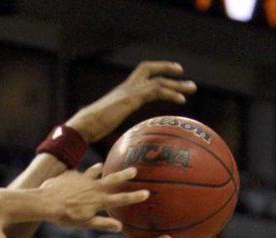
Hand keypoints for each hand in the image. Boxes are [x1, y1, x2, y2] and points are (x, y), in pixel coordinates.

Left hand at [39, 164, 148, 230]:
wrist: (46, 202)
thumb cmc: (65, 217)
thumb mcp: (85, 223)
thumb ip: (102, 223)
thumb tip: (120, 227)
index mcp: (99, 200)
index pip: (120, 199)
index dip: (134, 197)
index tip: (146, 193)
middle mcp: (94, 187)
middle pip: (113, 180)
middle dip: (124, 175)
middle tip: (135, 170)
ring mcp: (84, 179)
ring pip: (96, 173)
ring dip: (100, 170)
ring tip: (102, 167)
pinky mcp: (72, 175)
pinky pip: (79, 174)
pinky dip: (80, 175)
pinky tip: (74, 176)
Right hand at [69, 61, 196, 142]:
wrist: (84, 125)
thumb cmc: (89, 127)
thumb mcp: (103, 121)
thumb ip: (109, 119)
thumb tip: (104, 130)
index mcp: (121, 91)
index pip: (140, 73)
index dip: (155, 69)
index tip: (168, 72)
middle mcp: (127, 86)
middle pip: (150, 69)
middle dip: (167, 69)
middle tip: (182, 73)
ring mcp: (130, 91)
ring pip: (158, 81)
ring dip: (177, 84)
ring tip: (192, 89)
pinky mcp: (133, 98)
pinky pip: (156, 91)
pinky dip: (171, 93)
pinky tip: (181, 99)